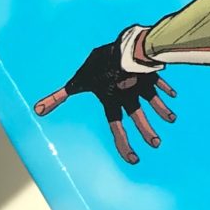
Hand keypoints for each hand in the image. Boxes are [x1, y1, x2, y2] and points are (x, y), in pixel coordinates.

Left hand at [35, 31, 175, 163]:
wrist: (125, 48)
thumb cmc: (99, 67)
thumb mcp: (76, 82)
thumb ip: (58, 97)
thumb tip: (36, 110)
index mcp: (114, 102)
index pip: (116, 128)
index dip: (123, 144)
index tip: (133, 160)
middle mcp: (129, 96)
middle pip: (138, 117)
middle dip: (146, 131)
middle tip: (156, 144)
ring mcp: (141, 84)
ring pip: (153, 101)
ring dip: (161, 111)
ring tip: (171, 120)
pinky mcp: (149, 72)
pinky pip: (158, 82)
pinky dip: (165, 88)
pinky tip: (173, 94)